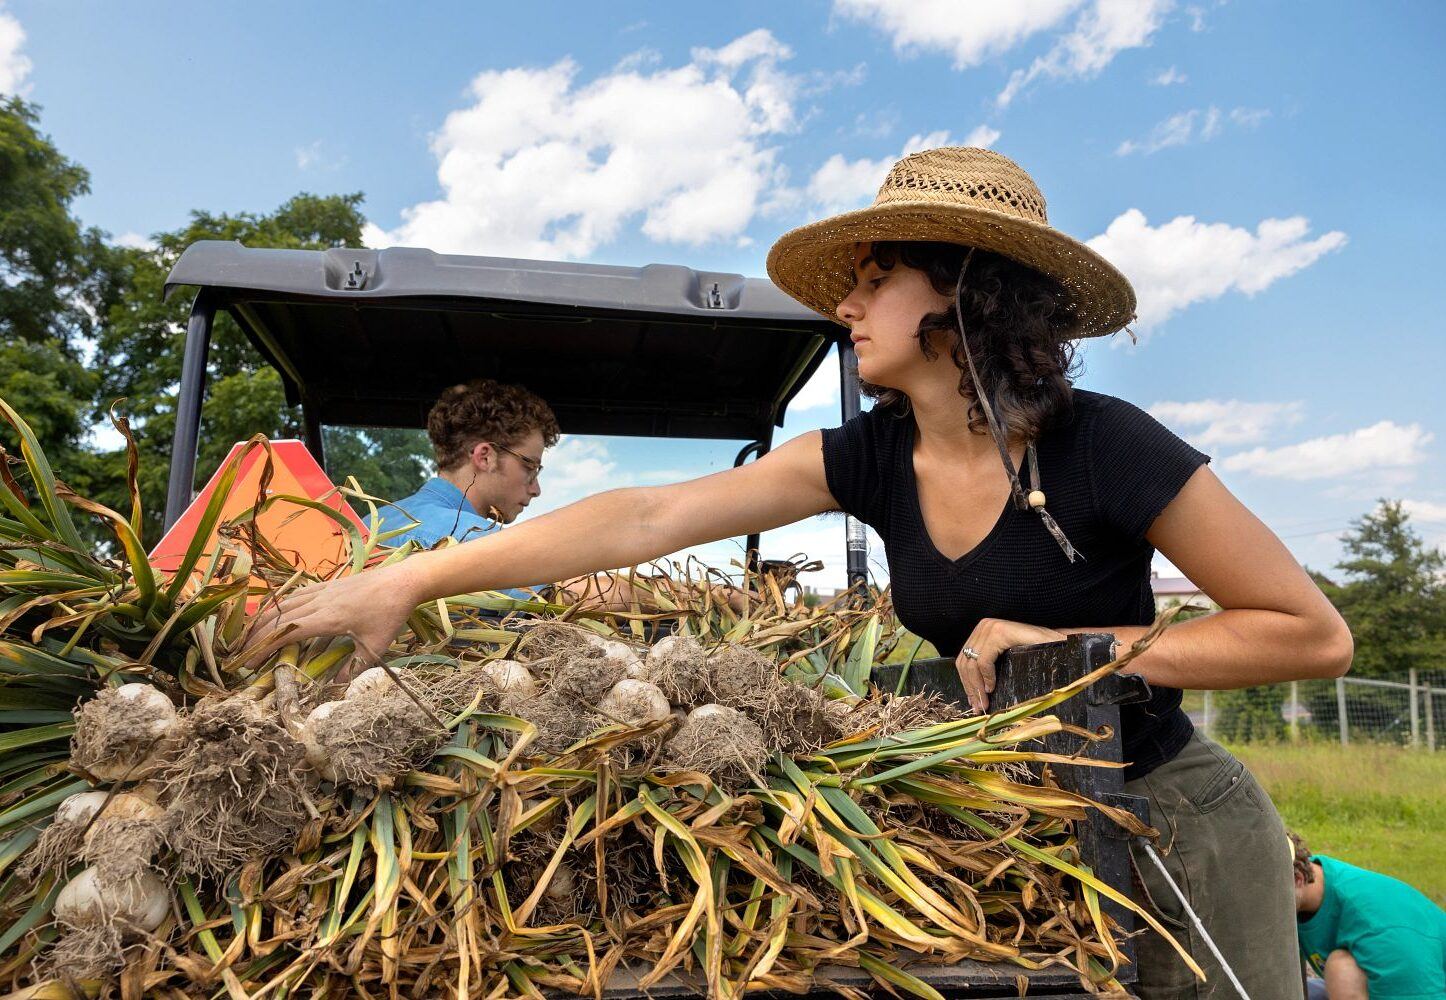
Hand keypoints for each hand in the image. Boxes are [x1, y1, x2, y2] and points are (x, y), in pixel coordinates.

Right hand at [240, 563, 422, 682]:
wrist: (403, 581)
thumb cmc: (390, 614)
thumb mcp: (377, 646)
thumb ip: (356, 667)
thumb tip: (339, 687)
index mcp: (328, 619)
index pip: (286, 634)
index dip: (264, 648)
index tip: (250, 663)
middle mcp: (319, 602)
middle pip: (278, 619)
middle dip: (256, 637)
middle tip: (242, 655)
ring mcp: (322, 591)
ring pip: (284, 604)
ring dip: (264, 619)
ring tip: (249, 635)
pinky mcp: (327, 585)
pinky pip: (296, 594)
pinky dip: (279, 606)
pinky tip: (276, 614)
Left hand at [955, 619, 1067, 713]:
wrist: (1058, 643)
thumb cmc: (1035, 654)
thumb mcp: (1006, 662)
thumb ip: (988, 671)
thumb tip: (974, 695)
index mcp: (982, 632)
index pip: (964, 660)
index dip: (966, 683)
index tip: (973, 703)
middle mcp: (984, 627)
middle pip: (964, 663)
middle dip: (970, 688)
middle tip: (978, 707)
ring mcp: (991, 628)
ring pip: (971, 663)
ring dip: (976, 686)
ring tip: (985, 701)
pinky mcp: (1000, 632)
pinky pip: (984, 660)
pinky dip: (986, 676)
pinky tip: (992, 687)